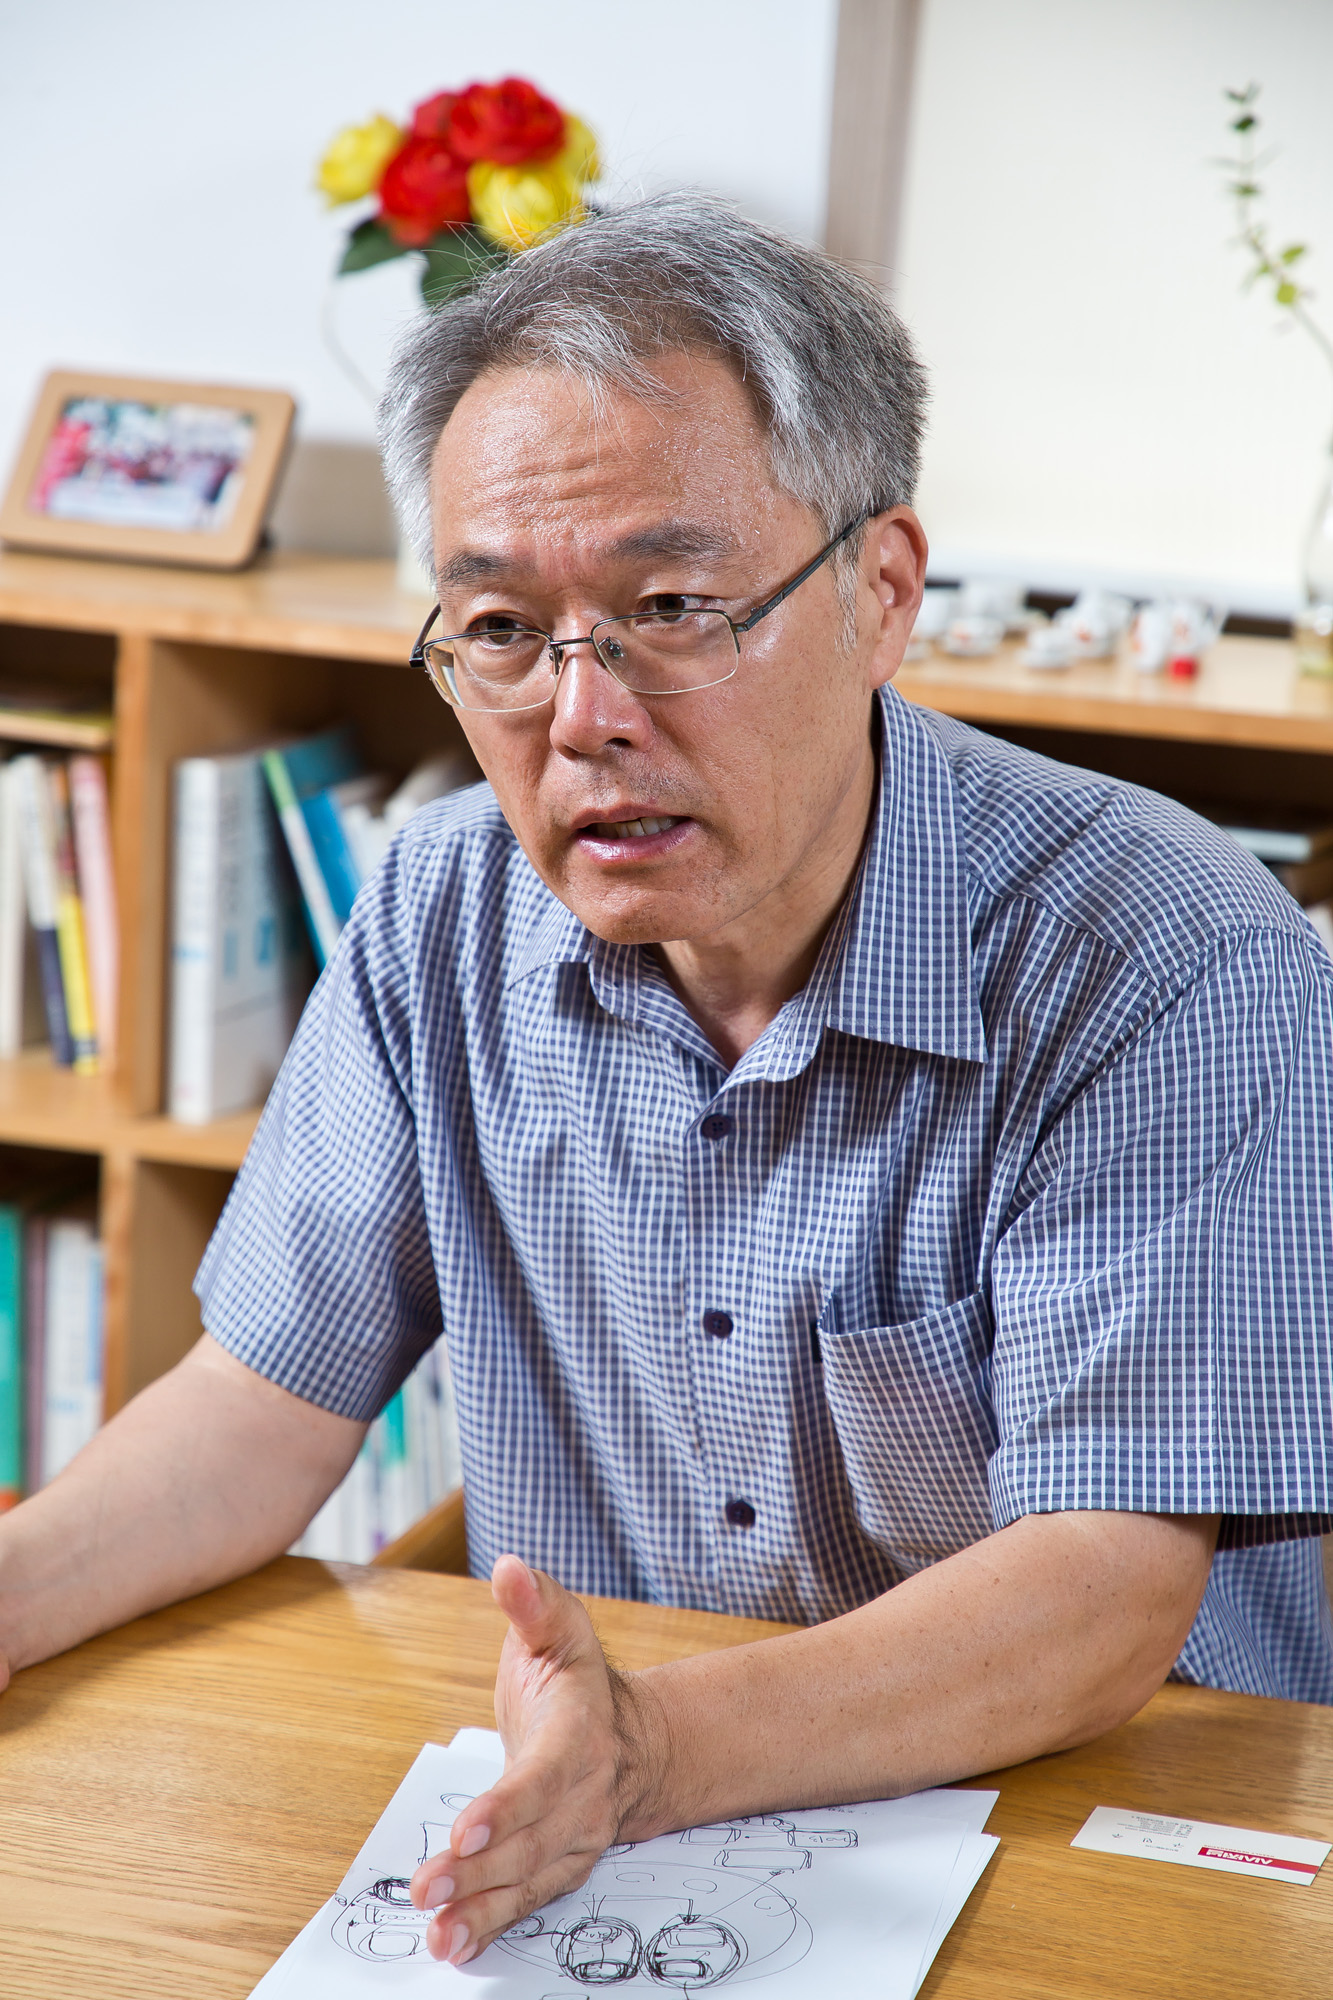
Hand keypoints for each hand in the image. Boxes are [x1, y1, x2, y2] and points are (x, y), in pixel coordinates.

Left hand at [409, 1554, 667, 1965]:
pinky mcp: (561, 1866)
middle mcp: (584, 1796)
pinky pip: (529, 1901)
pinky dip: (494, 1926)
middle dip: (478, 1868)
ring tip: (439, 1936)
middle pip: (531, 1841)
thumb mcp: (558, 1628)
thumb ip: (533, 1602)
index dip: (506, 1806)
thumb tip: (510, 1569)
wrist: (630, 1739)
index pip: (544, 1776)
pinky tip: (457, 1946)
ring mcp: (576, 1838)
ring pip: (530, 1880)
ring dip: (483, 1909)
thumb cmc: (578, 1680)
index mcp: (581, 1735)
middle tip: (427, 1889)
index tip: (465, 1827)